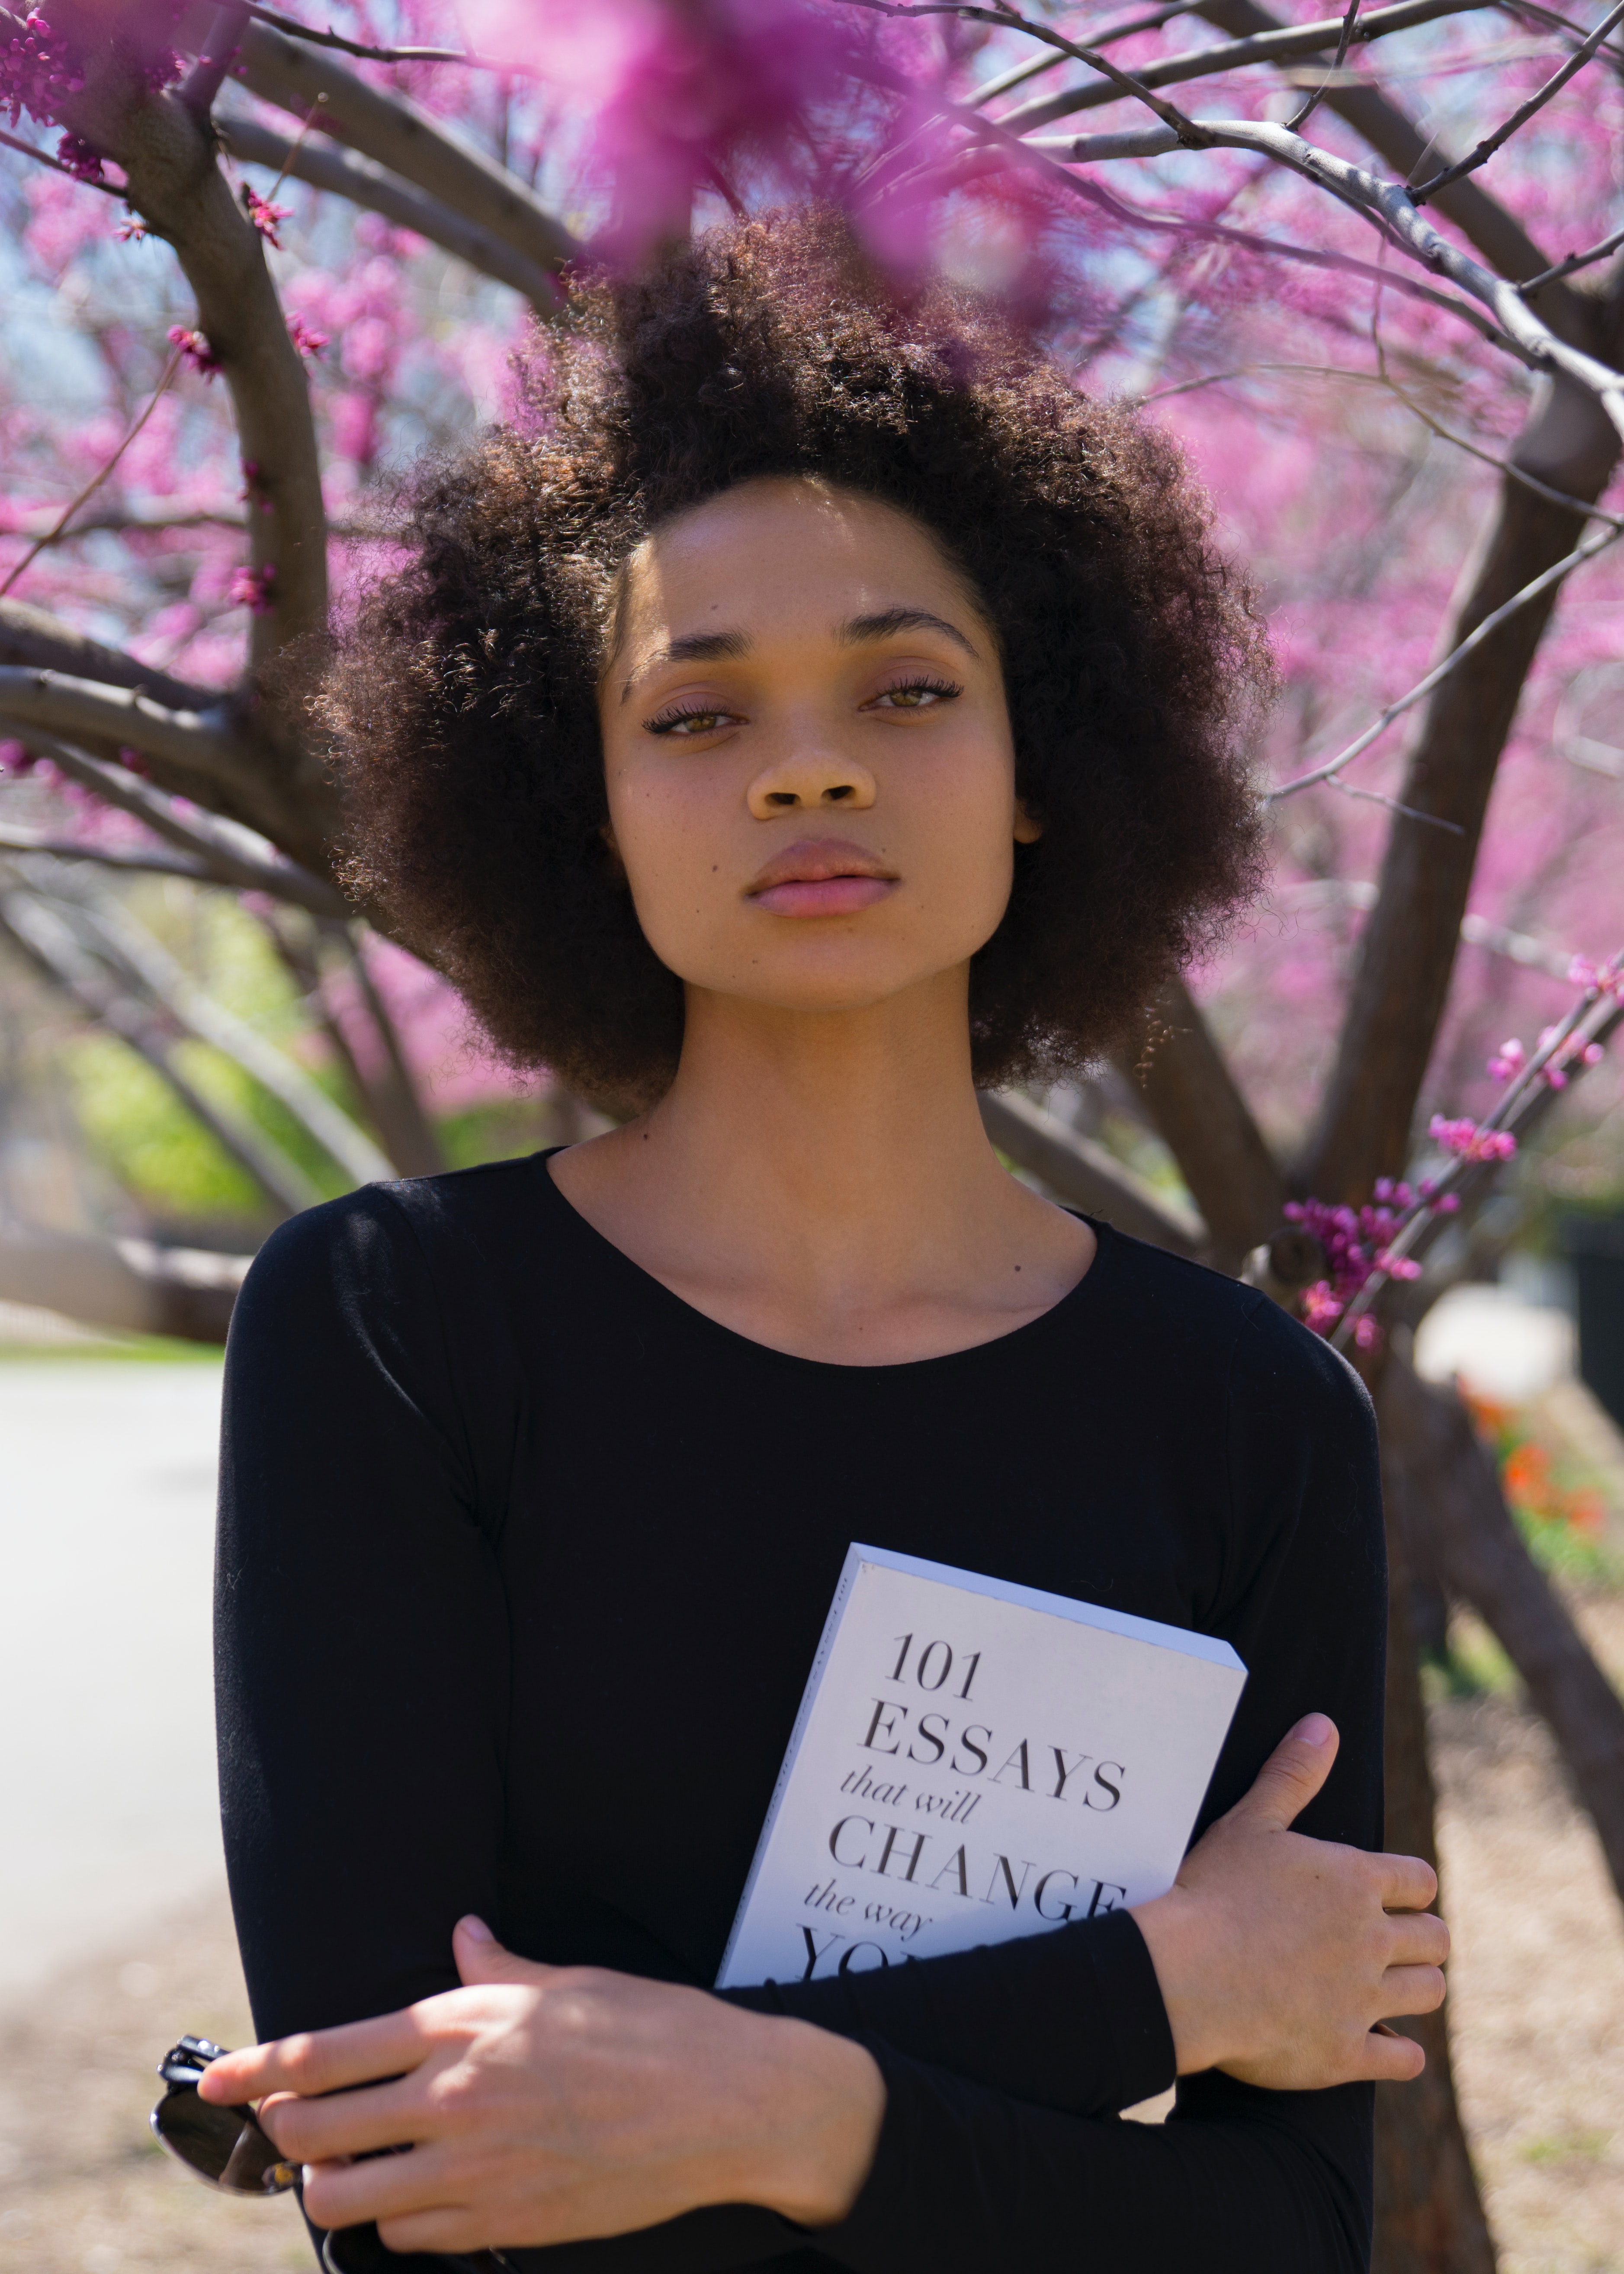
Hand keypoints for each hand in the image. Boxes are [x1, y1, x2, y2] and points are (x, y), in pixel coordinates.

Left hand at [197, 1918, 885, 2253]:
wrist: (724, 2103)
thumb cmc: (651, 2030)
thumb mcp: (567, 1981)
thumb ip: (496, 1967)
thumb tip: (463, 1936)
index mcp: (464, 2026)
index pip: (324, 2054)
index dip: (255, 2070)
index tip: (215, 2081)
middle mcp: (455, 2097)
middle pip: (315, 2132)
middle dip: (286, 2134)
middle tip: (293, 2129)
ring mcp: (476, 2168)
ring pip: (348, 2200)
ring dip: (334, 2187)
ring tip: (348, 2170)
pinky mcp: (504, 2223)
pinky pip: (410, 2238)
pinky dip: (397, 2223)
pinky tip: (417, 2200)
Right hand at [1131, 1713, 1447, 2090]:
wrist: (1184, 1974)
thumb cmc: (1212, 1892)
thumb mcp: (1250, 1823)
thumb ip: (1292, 1774)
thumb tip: (1324, 1725)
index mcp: (1355, 1881)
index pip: (1421, 1881)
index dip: (1410, 1887)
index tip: (1392, 1895)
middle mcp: (1372, 1939)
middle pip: (1436, 1939)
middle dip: (1420, 1938)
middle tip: (1390, 1943)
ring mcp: (1362, 2000)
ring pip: (1429, 1993)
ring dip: (1415, 1987)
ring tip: (1388, 1987)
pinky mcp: (1346, 2053)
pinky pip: (1405, 2059)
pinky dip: (1400, 2052)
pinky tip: (1379, 2042)